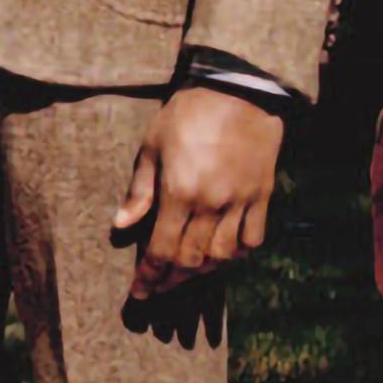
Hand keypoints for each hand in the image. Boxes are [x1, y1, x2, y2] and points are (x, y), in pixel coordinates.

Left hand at [113, 87, 283, 299]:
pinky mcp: (262, 196)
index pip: (162, 251)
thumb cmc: (187, 114)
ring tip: (187, 273)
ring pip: (223, 256)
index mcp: (180, 193)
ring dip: (203, 272)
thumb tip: (120, 226)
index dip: (150, 277)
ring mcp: (240, 202)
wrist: (239, 90)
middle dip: (172, 281)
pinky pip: (252, 239)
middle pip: (191, 261)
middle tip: (159, 288)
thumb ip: (139, 191)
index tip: (140, 292)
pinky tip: (224, 254)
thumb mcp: (153, 146)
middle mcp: (212, 204)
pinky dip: (237, 253)